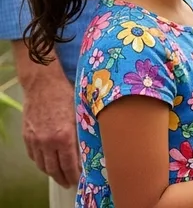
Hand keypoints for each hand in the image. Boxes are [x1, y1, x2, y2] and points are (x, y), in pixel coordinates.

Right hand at [13, 46, 80, 188]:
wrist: (43, 83)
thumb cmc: (66, 93)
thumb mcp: (81, 110)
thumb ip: (84, 128)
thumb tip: (92, 141)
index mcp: (64, 136)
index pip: (69, 164)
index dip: (74, 174)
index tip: (78, 179)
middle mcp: (48, 142)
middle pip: (54, 169)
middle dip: (62, 177)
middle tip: (69, 182)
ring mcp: (35, 140)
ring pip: (42, 165)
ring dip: (51, 172)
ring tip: (59, 175)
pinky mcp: (27, 136)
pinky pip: (33, 156)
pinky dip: (40, 162)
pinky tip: (46, 162)